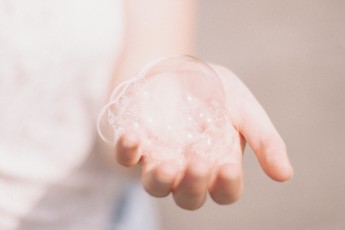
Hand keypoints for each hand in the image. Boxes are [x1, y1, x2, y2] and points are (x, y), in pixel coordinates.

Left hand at [115, 64, 291, 209]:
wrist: (178, 68)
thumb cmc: (214, 91)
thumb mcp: (244, 108)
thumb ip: (264, 140)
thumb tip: (285, 175)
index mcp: (218, 164)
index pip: (224, 190)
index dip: (227, 185)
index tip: (228, 166)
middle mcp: (188, 169)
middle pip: (188, 197)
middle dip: (193, 185)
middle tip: (198, 161)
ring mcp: (159, 158)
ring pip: (156, 186)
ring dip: (160, 180)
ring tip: (167, 163)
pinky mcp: (136, 145)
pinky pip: (126, 158)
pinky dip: (127, 151)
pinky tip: (134, 136)